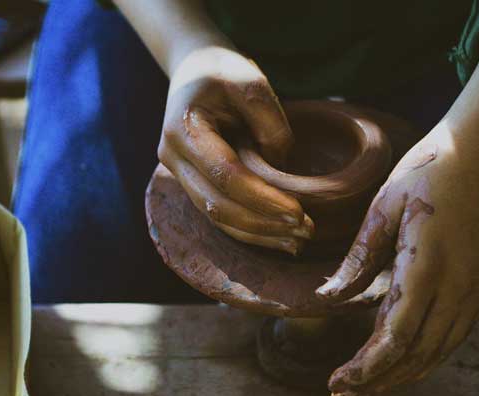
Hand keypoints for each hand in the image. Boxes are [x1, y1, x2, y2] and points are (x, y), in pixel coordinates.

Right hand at [158, 46, 313, 254]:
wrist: (195, 70)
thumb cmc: (223, 72)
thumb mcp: (251, 82)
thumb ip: (270, 123)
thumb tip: (281, 169)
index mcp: (183, 128)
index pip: (225, 174)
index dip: (262, 198)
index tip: (298, 211)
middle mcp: (173, 157)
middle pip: (217, 205)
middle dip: (263, 224)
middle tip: (305, 232)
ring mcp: (180, 175)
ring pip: (217, 217)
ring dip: (258, 234)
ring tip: (298, 241)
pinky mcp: (194, 184)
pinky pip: (220, 214)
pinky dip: (250, 229)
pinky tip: (279, 237)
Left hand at [315, 44, 478, 395]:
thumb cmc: (430, 168)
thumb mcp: (384, 205)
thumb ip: (358, 258)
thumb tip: (326, 298)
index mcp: (428, 262)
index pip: (396, 336)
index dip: (366, 368)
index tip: (337, 383)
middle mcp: (460, 283)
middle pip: (419, 356)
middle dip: (379, 384)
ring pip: (440, 351)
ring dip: (403, 377)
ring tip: (368, 391)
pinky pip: (456, 334)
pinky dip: (428, 357)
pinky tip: (404, 363)